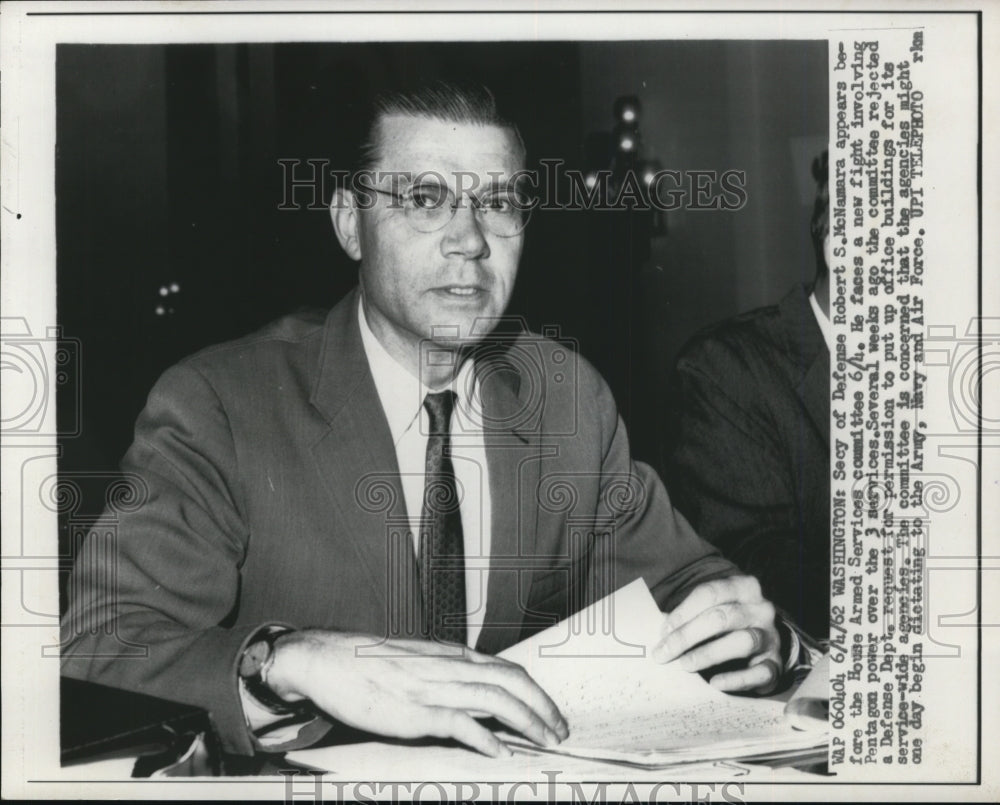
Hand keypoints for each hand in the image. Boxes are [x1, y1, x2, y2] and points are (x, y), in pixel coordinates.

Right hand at [265, 630, 567, 756]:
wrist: (328, 659)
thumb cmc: (370, 662)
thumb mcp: (419, 662)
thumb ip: (448, 676)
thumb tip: (478, 700)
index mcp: (451, 655)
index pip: (509, 670)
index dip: (537, 693)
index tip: (553, 714)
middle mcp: (449, 667)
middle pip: (512, 682)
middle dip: (543, 708)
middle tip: (561, 732)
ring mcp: (433, 688)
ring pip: (495, 700)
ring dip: (527, 722)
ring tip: (545, 742)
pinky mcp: (413, 711)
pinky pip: (458, 722)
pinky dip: (483, 737)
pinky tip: (498, 751)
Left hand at [651, 576, 781, 692]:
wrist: (766, 641)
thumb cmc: (729, 624)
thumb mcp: (713, 610)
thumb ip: (691, 616)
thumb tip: (663, 632)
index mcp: (744, 587)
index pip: (710, 593)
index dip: (684, 612)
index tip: (663, 631)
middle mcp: (761, 609)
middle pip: (722, 618)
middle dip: (687, 635)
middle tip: (664, 653)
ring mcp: (771, 637)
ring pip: (742, 641)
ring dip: (708, 654)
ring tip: (684, 665)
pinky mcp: (776, 664)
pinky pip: (759, 672)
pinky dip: (736, 679)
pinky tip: (715, 683)